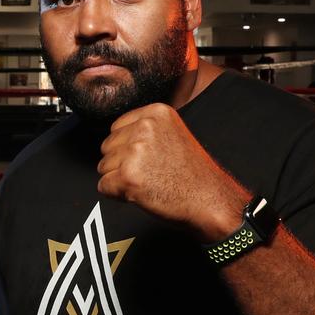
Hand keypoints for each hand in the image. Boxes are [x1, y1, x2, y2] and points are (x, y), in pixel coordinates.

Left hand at [97, 103, 248, 240]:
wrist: (211, 201)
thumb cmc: (193, 175)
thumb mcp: (173, 135)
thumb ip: (145, 131)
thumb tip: (116, 138)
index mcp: (156, 113)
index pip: (117, 127)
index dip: (127, 148)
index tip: (147, 160)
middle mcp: (145, 127)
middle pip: (107, 146)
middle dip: (120, 163)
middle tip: (149, 174)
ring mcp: (135, 151)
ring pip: (103, 167)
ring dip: (118, 180)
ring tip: (148, 183)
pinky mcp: (128, 176)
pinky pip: (103, 186)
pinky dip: (117, 195)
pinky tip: (140, 194)